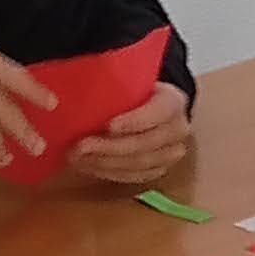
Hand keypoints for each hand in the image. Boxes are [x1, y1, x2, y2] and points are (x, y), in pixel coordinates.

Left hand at [67, 80, 192, 189]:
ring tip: (77, 157)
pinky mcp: (160, 169)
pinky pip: (134, 176)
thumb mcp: (127, 79)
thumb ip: (112, 83)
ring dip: (105, 163)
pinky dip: (109, 173)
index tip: (107, 125)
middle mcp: (178, 129)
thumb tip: (76, 85)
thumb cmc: (134, 90)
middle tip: (80, 146)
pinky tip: (88, 166)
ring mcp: (171, 153)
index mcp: (173, 101)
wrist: (150, 105)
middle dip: (110, 148)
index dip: (134, 121)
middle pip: (146, 144)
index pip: (158, 112)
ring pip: (139, 164)